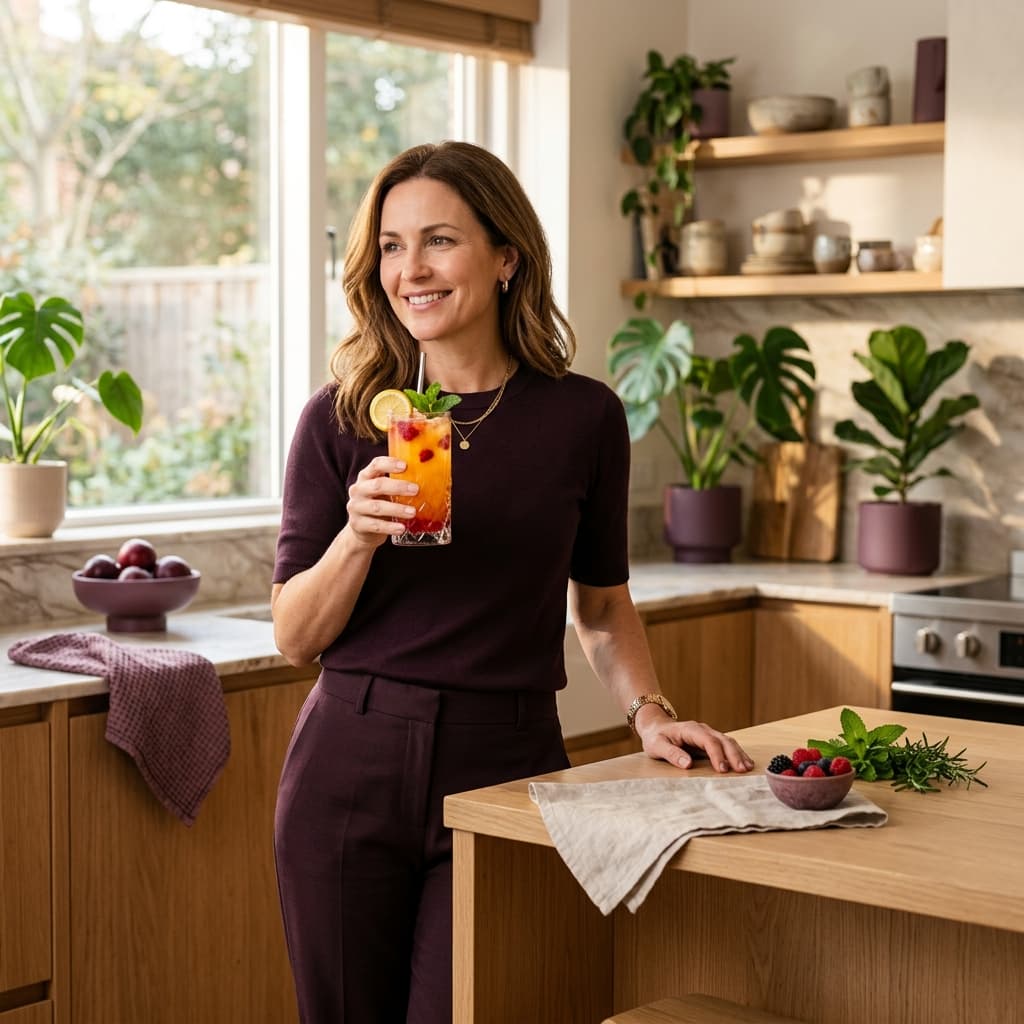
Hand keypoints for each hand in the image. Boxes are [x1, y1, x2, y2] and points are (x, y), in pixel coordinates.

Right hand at [345, 456, 417, 547]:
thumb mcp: (385, 491)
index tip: (405, 465)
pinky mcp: (358, 524)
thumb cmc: (379, 503)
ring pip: (377, 507)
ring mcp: (356, 507)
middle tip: (416, 489)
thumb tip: (429, 478)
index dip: (390, 464)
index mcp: (366, 477)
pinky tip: (402, 528)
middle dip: (398, 487)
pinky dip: (390, 527)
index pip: (375, 465)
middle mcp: (358, 490)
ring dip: (397, 509)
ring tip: (412, 512)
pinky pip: (375, 525)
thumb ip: (399, 483)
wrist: (361, 529)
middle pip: (377, 485)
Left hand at [635, 707, 753, 772]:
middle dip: (733, 754)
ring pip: (728, 741)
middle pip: (722, 740)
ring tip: (747, 768)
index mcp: (690, 729)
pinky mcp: (710, 740)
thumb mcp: (657, 746)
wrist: (655, 726)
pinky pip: (726, 745)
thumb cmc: (656, 737)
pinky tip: (745, 763)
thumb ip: (671, 754)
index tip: (722, 770)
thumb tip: (687, 764)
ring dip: (738, 754)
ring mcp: (708, 734)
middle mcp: (702, 729)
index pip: (708, 741)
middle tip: (742, 770)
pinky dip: (736, 753)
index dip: (716, 755)